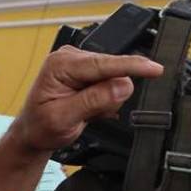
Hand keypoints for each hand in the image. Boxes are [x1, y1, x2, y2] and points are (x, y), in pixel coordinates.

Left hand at [11, 46, 162, 153]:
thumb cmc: (40, 126)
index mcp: (60, 65)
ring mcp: (80, 63)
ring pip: (115, 78)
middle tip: (87, 113)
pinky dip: (105, 99)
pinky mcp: (89, 71)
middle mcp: (70, 57)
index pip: (104, 64)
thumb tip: (124, 85)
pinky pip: (112, 83)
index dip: (133, 66)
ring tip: (84, 111)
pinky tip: (89, 107)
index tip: (156, 69)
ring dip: (106, 100)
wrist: (33, 133)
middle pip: (113, 71)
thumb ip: (94, 100)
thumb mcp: (64, 118)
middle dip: (109, 96)